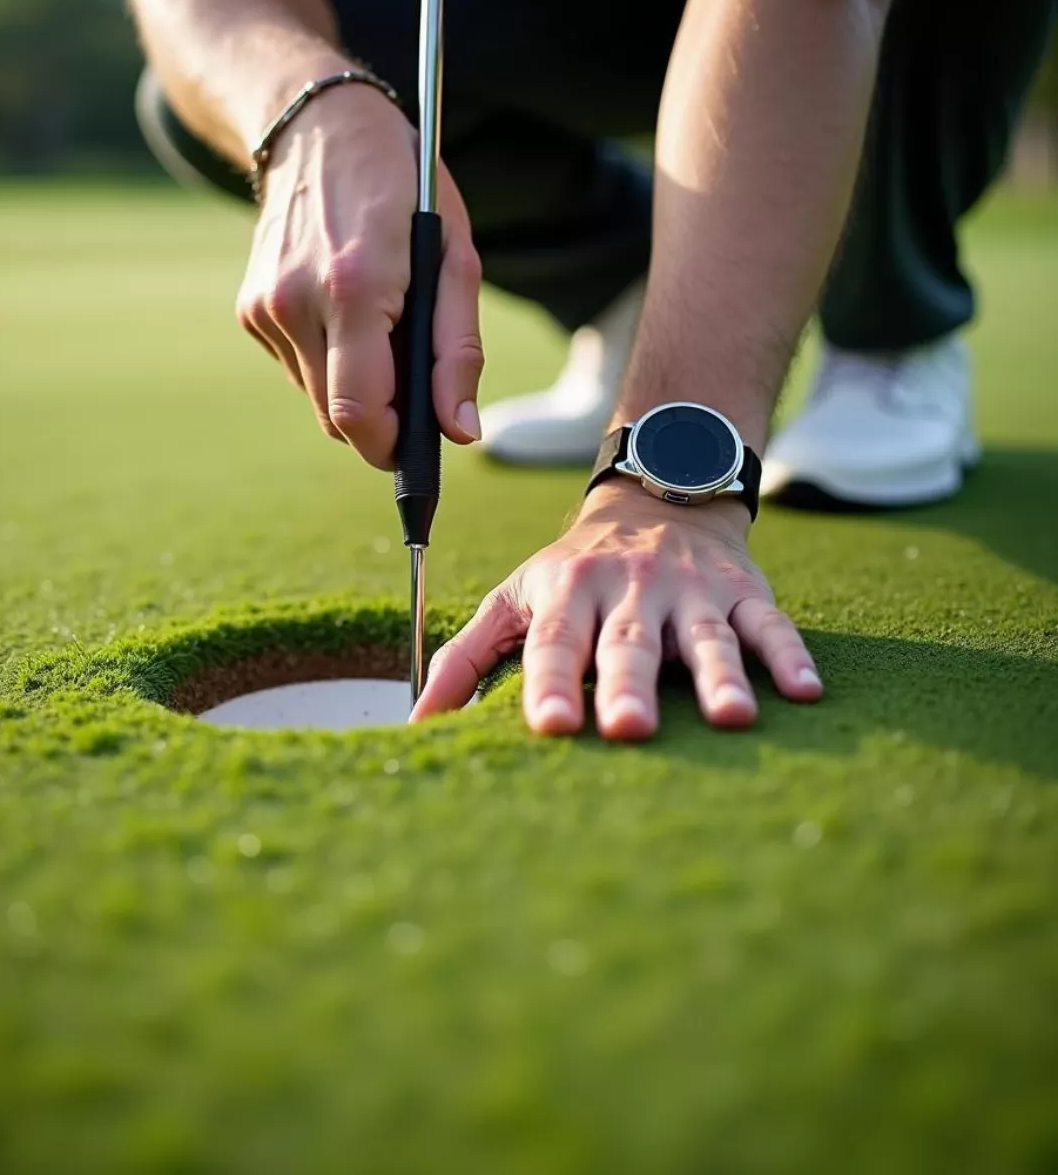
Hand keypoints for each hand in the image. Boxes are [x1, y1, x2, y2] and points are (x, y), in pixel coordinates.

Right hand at [235, 84, 483, 469]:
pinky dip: (330, 362)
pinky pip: (299, 369)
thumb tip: (460, 431)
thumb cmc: (403, 186)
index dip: (392, 445)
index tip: (418, 444)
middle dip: (380, 420)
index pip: (359, 414)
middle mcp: (296, 302)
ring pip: (318, 400)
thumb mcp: (454, 255)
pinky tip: (344, 313)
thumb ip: (456, 350)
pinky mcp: (250, 310)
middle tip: (410, 377)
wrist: (319, 125)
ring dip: (355, 388)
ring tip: (380, 327)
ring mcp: (264, 307)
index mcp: (353, 289)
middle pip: (337, 418)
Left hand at [412, 480, 822, 738]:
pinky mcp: (742, 588)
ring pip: (704, 634)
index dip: (552, 683)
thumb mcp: (515, 596)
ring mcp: (691, 588)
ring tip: (731, 718)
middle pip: (628, 640)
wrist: (656, 493)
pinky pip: (769, 622)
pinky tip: (805, 691)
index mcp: (567, 591)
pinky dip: (788, 653)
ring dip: (719, 675)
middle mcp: (629, 588)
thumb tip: (417, 722)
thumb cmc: (574, 568)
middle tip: (628, 729)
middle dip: (629, 683)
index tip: (550, 728)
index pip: (555, 642)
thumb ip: (469, 656)